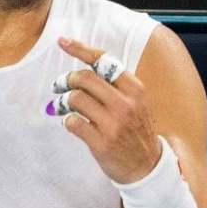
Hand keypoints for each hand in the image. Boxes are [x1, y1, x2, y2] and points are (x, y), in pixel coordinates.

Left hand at [53, 37, 163, 184]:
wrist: (147, 166)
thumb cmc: (136, 130)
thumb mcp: (136, 102)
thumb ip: (115, 85)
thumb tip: (84, 68)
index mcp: (135, 89)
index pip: (104, 60)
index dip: (80, 49)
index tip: (62, 41)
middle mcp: (125, 104)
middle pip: (84, 78)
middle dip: (66, 79)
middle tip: (59, 85)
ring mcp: (113, 124)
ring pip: (76, 98)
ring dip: (63, 101)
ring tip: (62, 107)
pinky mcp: (101, 142)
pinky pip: (73, 123)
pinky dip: (66, 120)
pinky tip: (70, 122)